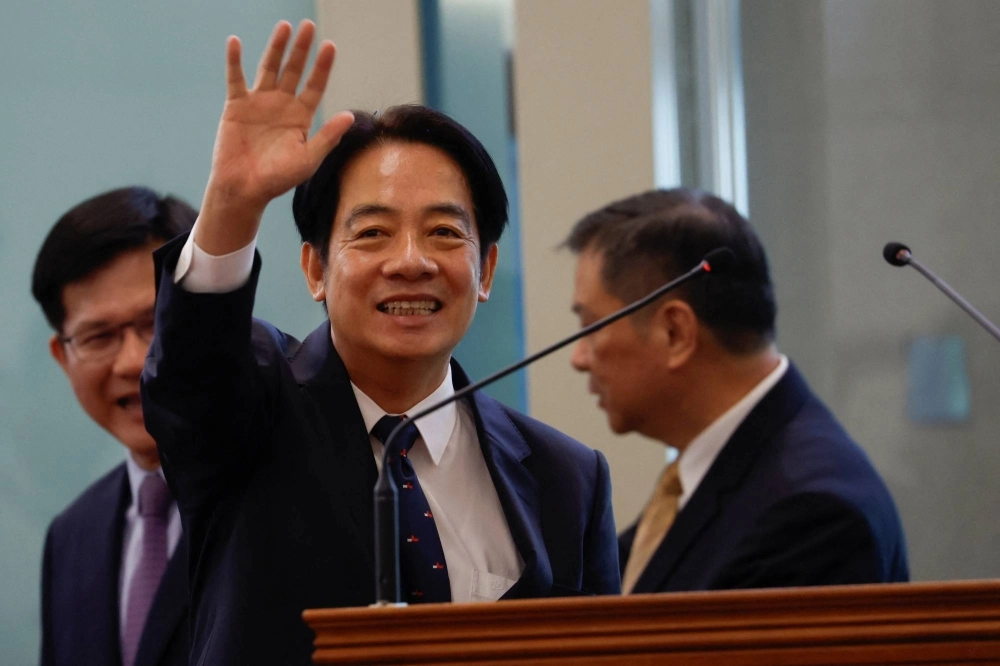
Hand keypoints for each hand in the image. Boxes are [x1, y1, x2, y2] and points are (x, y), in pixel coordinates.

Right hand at [198, 20, 354, 253]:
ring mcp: (259, 103)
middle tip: (309, 26)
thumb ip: (327, 136)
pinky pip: (235, 79)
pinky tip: (235, 42)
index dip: (322, 66)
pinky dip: (234, 61)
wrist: (245, 189)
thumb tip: (350, 115)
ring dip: (276, 47)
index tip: (330, 46)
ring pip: (269, 68)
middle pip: (294, 70)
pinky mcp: (236, 106)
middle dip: (302, 49)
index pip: (315, 85)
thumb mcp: (308, 158)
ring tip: (285, 26)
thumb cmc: (278, 178)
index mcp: (301, 117)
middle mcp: (282, 105)